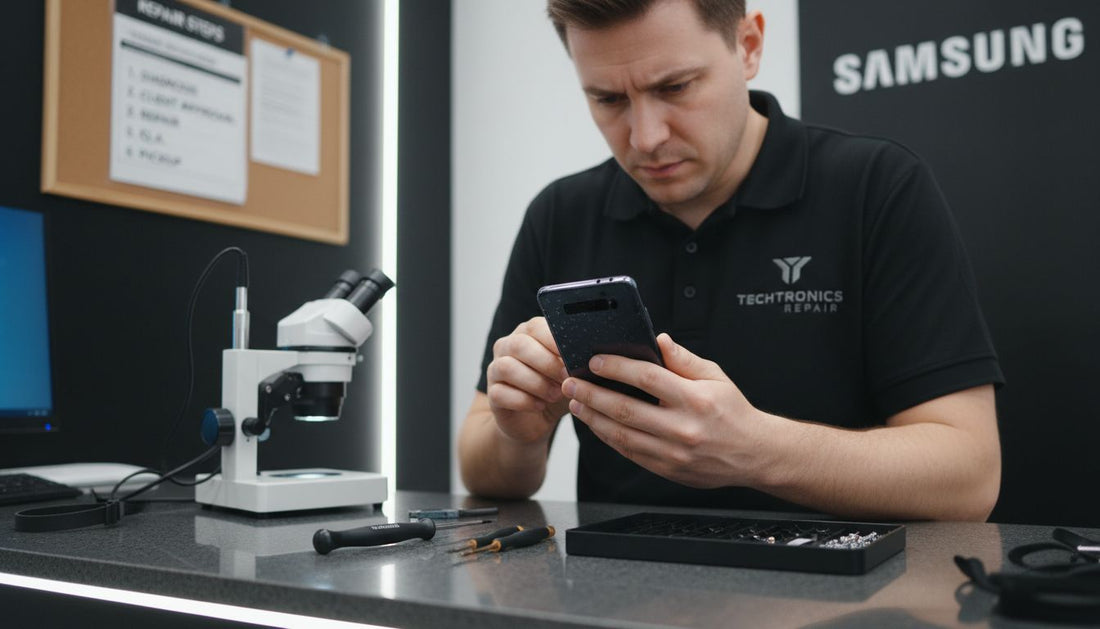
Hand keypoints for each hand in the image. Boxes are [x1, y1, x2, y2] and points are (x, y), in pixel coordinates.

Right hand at [486, 317, 570, 444]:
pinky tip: (539, 405)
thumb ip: (575, 362)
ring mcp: (496, 370)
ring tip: (556, 394)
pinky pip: (500, 393)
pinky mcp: (492, 393)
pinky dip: (523, 400)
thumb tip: (591, 357)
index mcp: (527, 335)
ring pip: (507, 368)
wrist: (535, 420)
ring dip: (536, 382)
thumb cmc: (554, 389)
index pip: (535, 327)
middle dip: (547, 362)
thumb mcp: (569, 374)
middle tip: (566, 378)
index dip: (554, 340)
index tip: (573, 356)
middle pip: (519, 345)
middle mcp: (507, 347)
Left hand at [562, 333, 772, 488]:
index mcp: (695, 400)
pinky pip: (629, 453)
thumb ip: (684, 359)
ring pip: (621, 435)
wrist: (754, 454)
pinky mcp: (667, 469)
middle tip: (571, 383)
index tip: (594, 361)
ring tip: (576, 403)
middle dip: (592, 394)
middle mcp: (682, 428)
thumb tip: (659, 340)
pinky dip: (608, 438)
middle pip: (625, 409)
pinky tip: (597, 424)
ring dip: (593, 418)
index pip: (647, 379)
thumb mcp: (716, 377)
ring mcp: (673, 453)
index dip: (616, 368)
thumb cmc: (734, 412)